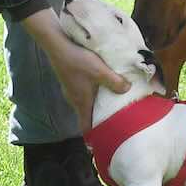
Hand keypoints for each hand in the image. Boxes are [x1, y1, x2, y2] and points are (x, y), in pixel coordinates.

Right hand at [21, 8, 128, 125]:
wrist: (57, 44)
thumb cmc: (78, 61)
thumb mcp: (100, 71)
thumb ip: (115, 82)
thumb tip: (127, 90)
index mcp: (81, 103)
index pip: (86, 127)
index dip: (94, 136)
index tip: (105, 140)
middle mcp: (74, 99)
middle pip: (88, 115)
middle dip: (100, 119)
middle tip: (117, 119)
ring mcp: (71, 89)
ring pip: (86, 103)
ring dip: (98, 104)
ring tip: (113, 102)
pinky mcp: (71, 80)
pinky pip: (84, 93)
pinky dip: (94, 94)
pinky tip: (101, 85)